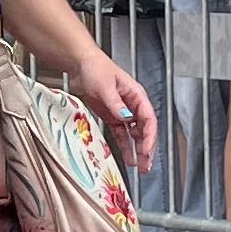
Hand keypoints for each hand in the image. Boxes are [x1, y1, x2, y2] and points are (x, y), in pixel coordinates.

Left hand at [73, 46, 156, 161]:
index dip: (150, 136)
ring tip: (141, 167)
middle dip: (147, 148)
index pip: (149, 119)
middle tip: (146, 165)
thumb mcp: (106, 86)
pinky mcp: (111, 117)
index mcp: (137, 96)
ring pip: (135, 135)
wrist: (80, 64)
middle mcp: (132, 105)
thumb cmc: (96, 68)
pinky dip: (126, 147)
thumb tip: (126, 117)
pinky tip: (128, 158)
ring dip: (138, 150)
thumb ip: (116, 104)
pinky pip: (122, 135)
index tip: (146, 149)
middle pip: (145, 130)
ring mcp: (122, 112)